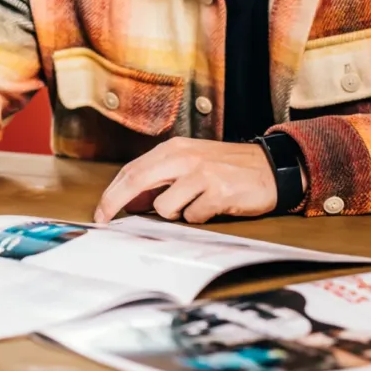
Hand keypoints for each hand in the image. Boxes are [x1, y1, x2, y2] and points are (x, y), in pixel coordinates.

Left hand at [93, 138, 284, 224]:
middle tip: (104, 220)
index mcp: (173, 150)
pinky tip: (213, 206)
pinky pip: (193, 217)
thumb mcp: (189, 164)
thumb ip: (161, 179)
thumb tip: (131, 200)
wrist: (269, 167)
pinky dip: (199, 217)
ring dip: (175, 214)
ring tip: (195, 204)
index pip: (132, 170)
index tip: (100, 211)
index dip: (112, 193)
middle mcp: (183, 157)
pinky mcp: (218, 192)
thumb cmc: (226, 167)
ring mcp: (200, 174)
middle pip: (136, 181)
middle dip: (115, 203)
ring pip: (165, 206)